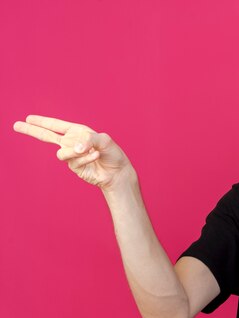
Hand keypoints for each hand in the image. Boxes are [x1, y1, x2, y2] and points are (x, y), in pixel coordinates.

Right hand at [13, 114, 134, 191]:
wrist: (117, 173)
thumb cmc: (113, 154)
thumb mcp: (104, 140)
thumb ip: (88, 140)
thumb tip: (74, 148)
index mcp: (78, 132)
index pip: (57, 125)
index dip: (43, 121)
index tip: (28, 118)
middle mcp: (72, 142)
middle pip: (46, 136)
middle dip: (31, 130)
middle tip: (15, 125)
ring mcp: (72, 155)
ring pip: (61, 152)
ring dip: (76, 151)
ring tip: (92, 151)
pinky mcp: (74, 166)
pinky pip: (73, 160)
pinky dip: (86, 158)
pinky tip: (96, 157)